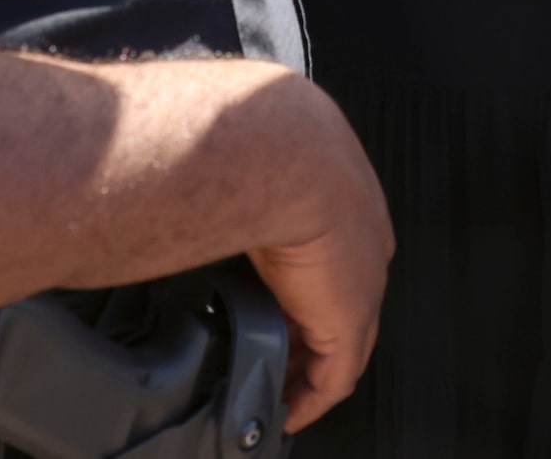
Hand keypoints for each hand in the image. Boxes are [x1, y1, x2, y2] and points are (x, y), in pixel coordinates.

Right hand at [244, 81, 395, 432]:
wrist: (278, 150)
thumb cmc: (252, 140)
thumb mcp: (249, 158)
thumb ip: (234, 179)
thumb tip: (188, 178)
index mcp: (338, 192)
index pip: (328, 257)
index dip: (300, 289)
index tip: (272, 312)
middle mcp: (361, 238)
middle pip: (337, 302)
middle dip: (304, 334)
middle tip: (271, 359)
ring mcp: (362, 278)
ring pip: (340, 340)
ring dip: (306, 370)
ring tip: (274, 390)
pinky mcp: (350, 316)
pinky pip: (336, 374)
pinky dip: (311, 398)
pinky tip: (288, 411)